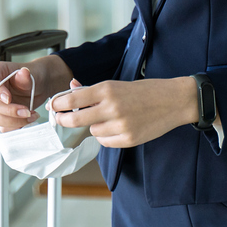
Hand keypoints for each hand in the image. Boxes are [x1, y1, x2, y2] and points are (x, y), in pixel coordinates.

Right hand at [0, 55, 71, 131]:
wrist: (40, 86)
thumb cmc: (33, 75)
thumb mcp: (31, 73)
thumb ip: (25, 76)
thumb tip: (24, 72)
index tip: (9, 99)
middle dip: (11, 111)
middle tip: (27, 112)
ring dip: (16, 121)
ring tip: (31, 116)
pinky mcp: (2, 115)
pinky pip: (4, 127)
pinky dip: (17, 127)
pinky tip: (28, 121)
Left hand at [48, 77, 198, 147]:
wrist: (173, 100)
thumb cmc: (144, 90)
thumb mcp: (116, 84)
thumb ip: (92, 89)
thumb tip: (71, 87)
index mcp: (107, 89)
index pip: (72, 99)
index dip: (58, 104)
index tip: (52, 106)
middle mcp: (112, 107)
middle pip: (75, 119)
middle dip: (63, 120)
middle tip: (59, 119)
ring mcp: (121, 124)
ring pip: (91, 132)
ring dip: (92, 127)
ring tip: (104, 119)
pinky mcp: (129, 138)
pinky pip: (105, 141)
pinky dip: (105, 136)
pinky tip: (114, 127)